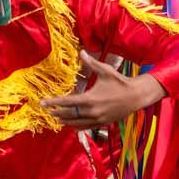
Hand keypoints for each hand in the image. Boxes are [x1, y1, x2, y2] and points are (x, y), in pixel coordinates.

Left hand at [43, 56, 160, 127]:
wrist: (136, 96)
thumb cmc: (120, 82)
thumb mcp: (105, 71)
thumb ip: (91, 63)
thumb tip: (81, 52)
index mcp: (90, 99)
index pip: (66, 102)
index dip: (53, 102)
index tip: (42, 103)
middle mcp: (91, 111)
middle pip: (68, 114)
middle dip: (56, 112)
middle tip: (48, 110)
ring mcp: (97, 119)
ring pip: (75, 123)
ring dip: (65, 120)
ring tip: (57, 118)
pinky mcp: (102, 124)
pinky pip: (85, 127)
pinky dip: (76, 126)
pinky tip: (72, 124)